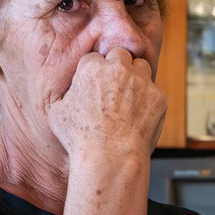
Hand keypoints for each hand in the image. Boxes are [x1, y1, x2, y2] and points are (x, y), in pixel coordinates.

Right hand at [46, 48, 166, 159]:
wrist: (110, 159)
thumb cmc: (80, 140)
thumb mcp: (57, 114)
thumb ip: (65, 93)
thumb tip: (70, 90)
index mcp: (92, 68)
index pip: (94, 58)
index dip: (94, 73)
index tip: (95, 87)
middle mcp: (118, 68)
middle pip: (119, 55)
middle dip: (117, 68)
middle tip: (113, 89)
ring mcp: (140, 81)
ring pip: (140, 67)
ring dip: (135, 78)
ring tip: (128, 100)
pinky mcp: (157, 96)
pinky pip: (154, 91)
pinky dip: (148, 100)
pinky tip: (138, 116)